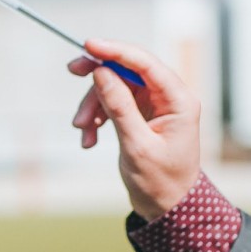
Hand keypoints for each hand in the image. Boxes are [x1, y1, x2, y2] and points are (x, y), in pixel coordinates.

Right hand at [69, 40, 200, 220]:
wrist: (167, 207)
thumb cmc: (160, 182)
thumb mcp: (137, 145)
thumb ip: (120, 107)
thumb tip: (102, 73)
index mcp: (179, 101)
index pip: (145, 63)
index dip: (116, 50)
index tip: (88, 45)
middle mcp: (169, 97)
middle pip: (128, 69)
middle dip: (99, 75)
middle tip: (71, 70)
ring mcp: (155, 105)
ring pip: (115, 87)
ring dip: (93, 105)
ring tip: (82, 130)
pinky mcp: (142, 115)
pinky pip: (113, 104)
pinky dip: (98, 117)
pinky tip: (88, 140)